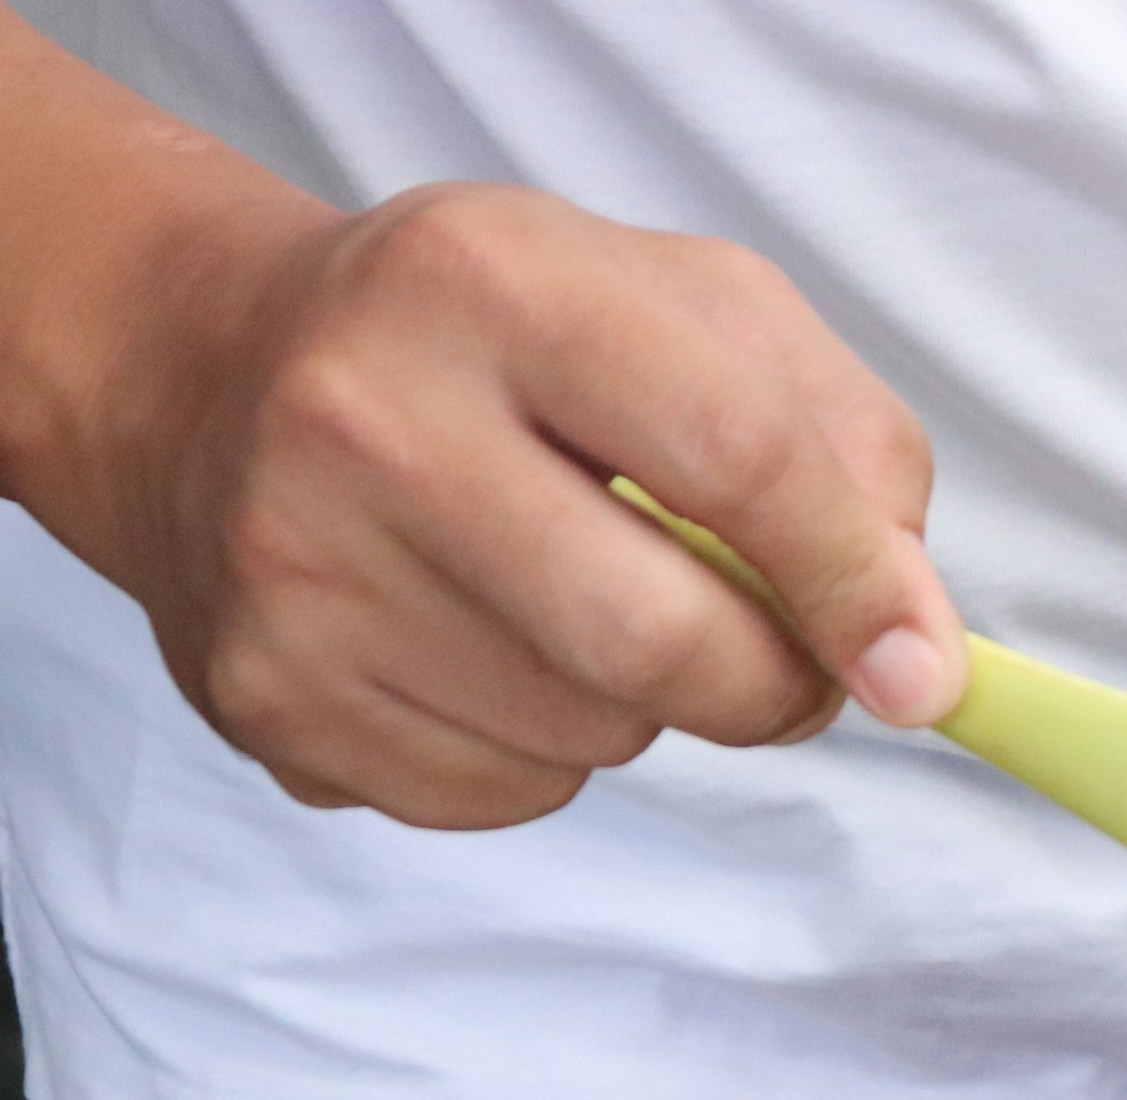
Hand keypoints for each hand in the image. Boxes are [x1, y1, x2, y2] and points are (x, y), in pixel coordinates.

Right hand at [38, 182, 966, 828]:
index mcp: (489, 278)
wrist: (204, 376)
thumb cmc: (494, 341)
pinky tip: (479, 650)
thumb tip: (914, 652)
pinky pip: (506, 794)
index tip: (921, 672)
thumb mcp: (683, 314)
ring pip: (596, 736)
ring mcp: (299, 572)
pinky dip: (544, 751)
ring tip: (572, 601)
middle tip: (779, 664)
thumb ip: (844, 451)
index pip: (739, 459)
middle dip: (769, 683)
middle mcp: (364, 417)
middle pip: (663, 643)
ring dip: (645, 705)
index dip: (857, 585)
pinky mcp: (270, 699)